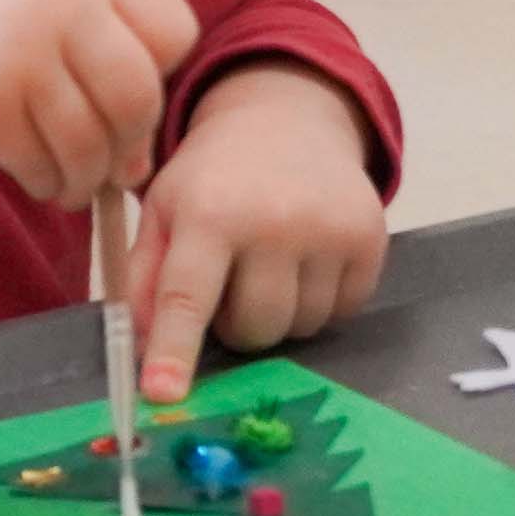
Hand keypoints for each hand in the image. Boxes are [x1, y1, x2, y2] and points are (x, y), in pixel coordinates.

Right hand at [0, 0, 197, 208]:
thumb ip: (111, 58)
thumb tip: (138, 165)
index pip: (175, 31)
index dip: (162, 68)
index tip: (126, 81)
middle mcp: (58, 4)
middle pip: (137, 98)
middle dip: (130, 140)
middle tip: (112, 155)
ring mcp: (17, 56)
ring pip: (90, 146)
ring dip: (88, 177)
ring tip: (76, 179)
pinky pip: (41, 167)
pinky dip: (47, 183)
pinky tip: (37, 173)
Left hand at [132, 65, 386, 402]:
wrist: (287, 120)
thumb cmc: (214, 177)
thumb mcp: (164, 211)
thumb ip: (145, 281)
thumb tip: (143, 356)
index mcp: (209, 213)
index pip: (186, 297)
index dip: (174, 351)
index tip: (163, 395)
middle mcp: (274, 221)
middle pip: (255, 329)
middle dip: (238, 323)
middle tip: (233, 281)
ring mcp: (329, 230)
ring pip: (301, 328)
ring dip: (280, 314)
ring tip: (271, 265)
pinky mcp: (371, 239)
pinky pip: (342, 312)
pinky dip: (321, 301)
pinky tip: (307, 259)